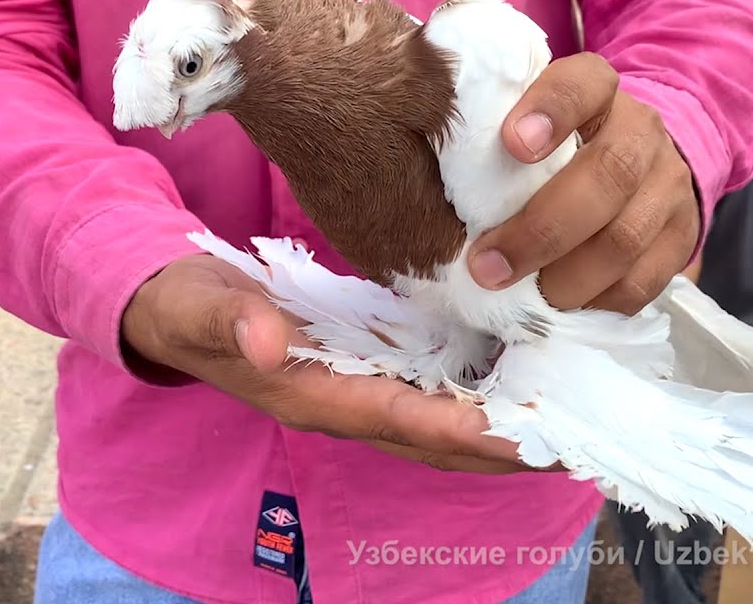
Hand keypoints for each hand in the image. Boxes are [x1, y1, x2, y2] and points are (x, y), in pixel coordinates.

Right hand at [122, 254, 535, 474]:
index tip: (528, 437)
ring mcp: (357, 391)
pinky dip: (481, 393)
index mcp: (312, 396)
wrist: (172, 311)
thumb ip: (230, 321)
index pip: (402, 420)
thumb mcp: (196, 307)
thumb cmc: (185, 309)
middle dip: (506, 447)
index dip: (466, 431)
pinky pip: (433, 393)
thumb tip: (268, 343)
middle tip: (580, 444)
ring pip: (443, 422)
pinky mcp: (365, 368)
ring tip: (572, 419)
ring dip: (504, 427)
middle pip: (438, 440)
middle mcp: (344, 404)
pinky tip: (523, 376)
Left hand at [466, 53, 700, 314]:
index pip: (583, 84)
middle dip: (541, 229)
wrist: (637, 162)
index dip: (551, 110)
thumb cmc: (550, 147)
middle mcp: (641, 132)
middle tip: (487, 266)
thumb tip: (410, 179)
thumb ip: (485, 135)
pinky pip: (642, 281)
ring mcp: (668, 186)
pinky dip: (595, 301)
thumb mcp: (524, 123)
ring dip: (563, 278)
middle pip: (607, 175)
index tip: (511, 143)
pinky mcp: (680, 237)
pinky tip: (558, 307)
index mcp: (597, 90)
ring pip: (624, 237)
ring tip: (519, 298)